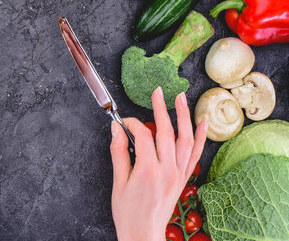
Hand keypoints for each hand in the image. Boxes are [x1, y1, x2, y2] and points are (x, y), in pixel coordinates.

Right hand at [110, 88, 206, 240]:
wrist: (143, 234)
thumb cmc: (128, 212)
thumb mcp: (118, 182)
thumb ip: (118, 152)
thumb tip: (116, 129)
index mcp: (148, 169)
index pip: (143, 135)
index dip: (132, 124)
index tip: (122, 121)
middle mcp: (167, 169)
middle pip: (166, 132)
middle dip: (161, 109)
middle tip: (157, 91)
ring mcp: (178, 174)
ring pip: (184, 139)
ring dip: (184, 117)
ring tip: (181, 98)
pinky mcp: (183, 179)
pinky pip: (194, 154)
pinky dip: (200, 138)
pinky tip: (202, 123)